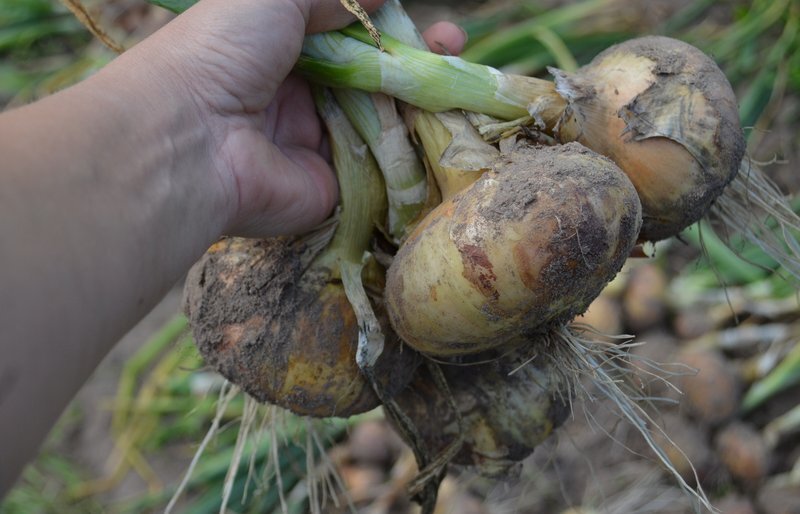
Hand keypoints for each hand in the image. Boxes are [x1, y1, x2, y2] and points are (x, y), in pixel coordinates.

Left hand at [149, 0, 466, 236]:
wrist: (192, 138)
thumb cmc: (226, 51)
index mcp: (281, 49)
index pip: (350, 36)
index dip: (393, 27)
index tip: (431, 24)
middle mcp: (299, 97)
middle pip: (371, 79)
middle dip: (416, 64)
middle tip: (453, 52)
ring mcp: (314, 145)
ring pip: (381, 122)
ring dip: (421, 104)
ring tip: (460, 86)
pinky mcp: (329, 188)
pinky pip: (378, 168)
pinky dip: (410, 151)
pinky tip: (444, 131)